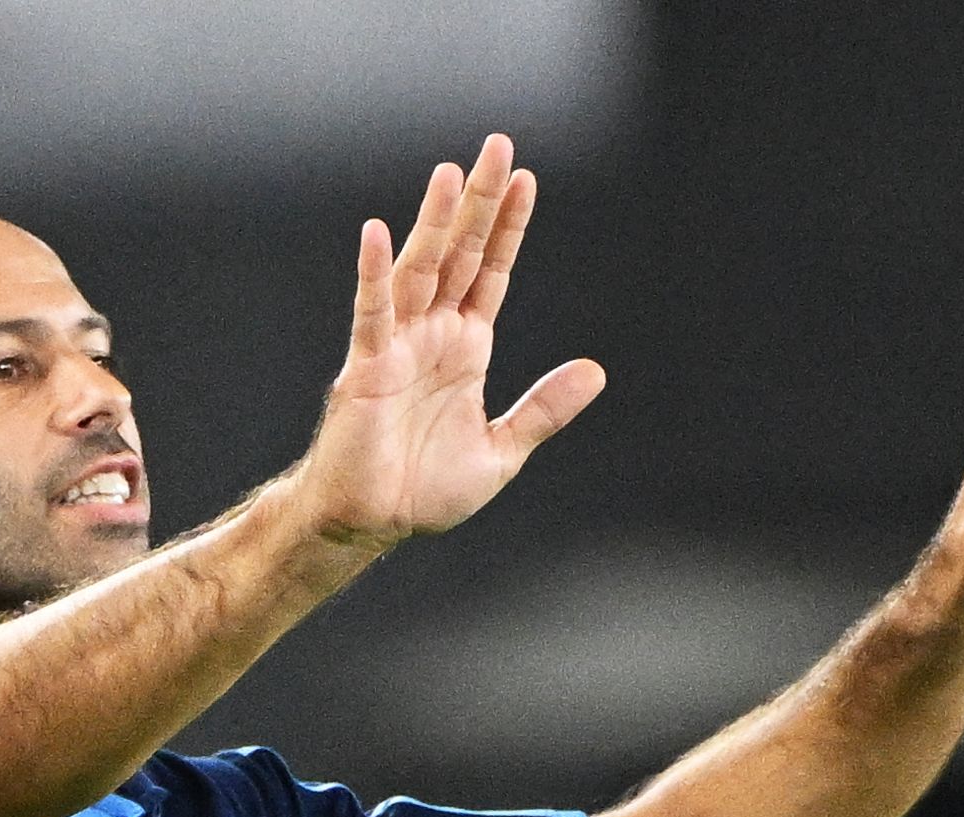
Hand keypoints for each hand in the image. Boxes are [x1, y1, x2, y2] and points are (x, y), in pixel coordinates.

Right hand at [290, 134, 606, 551]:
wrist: (373, 524)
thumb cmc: (424, 489)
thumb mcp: (502, 449)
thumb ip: (544, 409)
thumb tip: (596, 371)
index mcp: (466, 349)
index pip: (491, 272)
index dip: (509, 228)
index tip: (528, 180)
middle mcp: (433, 335)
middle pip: (459, 254)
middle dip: (480, 202)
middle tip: (498, 145)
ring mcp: (398, 346)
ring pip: (420, 270)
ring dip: (435, 223)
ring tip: (450, 174)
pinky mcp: (367, 368)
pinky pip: (373, 313)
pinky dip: (375, 274)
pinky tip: (380, 234)